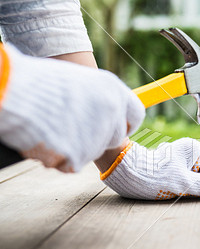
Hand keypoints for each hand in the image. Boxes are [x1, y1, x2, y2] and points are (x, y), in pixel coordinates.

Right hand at [0, 45, 144, 171]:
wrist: (11, 89)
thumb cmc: (40, 83)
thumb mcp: (79, 83)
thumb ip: (98, 99)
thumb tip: (108, 111)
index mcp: (113, 90)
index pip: (136, 114)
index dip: (126, 123)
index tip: (119, 127)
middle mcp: (112, 111)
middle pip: (115, 137)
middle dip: (98, 137)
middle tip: (73, 126)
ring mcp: (97, 134)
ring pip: (92, 150)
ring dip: (75, 145)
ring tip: (52, 125)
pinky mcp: (79, 154)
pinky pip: (73, 162)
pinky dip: (60, 156)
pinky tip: (47, 138)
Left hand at [101, 138, 199, 199]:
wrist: (120, 172)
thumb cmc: (149, 176)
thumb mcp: (182, 185)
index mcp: (193, 149)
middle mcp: (188, 151)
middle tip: (197, 194)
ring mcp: (179, 158)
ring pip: (199, 173)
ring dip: (197, 185)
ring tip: (183, 192)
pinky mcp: (171, 167)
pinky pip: (188, 176)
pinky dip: (187, 186)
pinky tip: (175, 190)